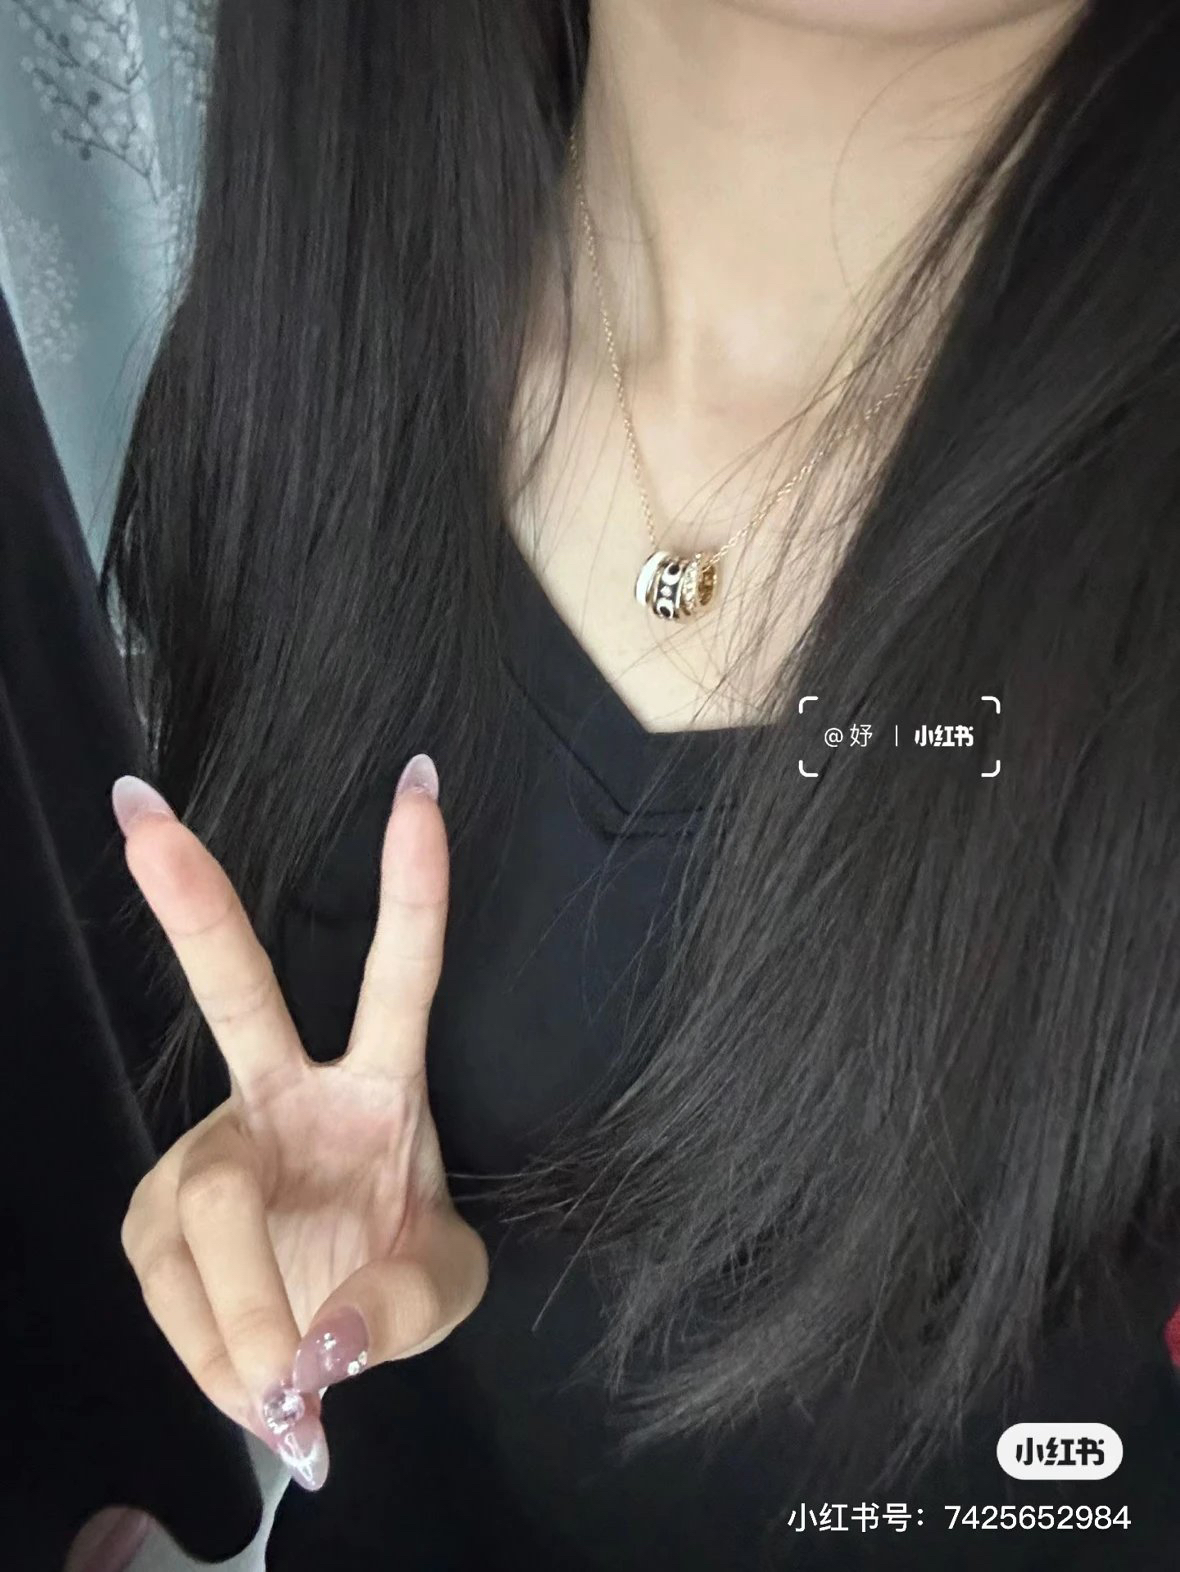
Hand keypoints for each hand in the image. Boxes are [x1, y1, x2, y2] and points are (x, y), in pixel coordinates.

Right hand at [114, 755, 486, 1489]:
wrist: (329, 1335)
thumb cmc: (395, 1279)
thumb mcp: (444, 1295)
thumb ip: (403, 1309)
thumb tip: (316, 1341)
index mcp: (379, 1086)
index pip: (400, 974)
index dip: (413, 887)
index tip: (420, 785)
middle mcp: (283, 1091)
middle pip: (236, 993)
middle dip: (194, 906)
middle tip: (143, 821)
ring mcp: (210, 1143)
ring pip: (205, 1209)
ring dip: (238, 1314)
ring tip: (282, 1387)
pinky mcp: (155, 1210)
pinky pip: (173, 1287)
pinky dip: (209, 1347)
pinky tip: (240, 1372)